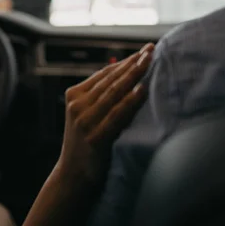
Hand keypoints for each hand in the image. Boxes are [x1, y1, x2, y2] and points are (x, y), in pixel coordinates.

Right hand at [59, 43, 153, 182]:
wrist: (73, 176)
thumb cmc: (86, 144)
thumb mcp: (87, 115)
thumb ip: (101, 97)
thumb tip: (127, 74)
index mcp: (74, 96)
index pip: (104, 74)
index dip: (125, 61)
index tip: (143, 50)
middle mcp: (77, 105)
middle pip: (111, 80)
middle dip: (133, 63)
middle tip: (152, 49)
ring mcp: (84, 121)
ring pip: (114, 93)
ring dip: (134, 75)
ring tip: (150, 62)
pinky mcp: (95, 137)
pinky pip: (117, 115)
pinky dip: (130, 101)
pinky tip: (143, 90)